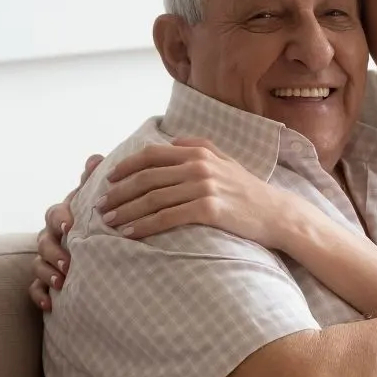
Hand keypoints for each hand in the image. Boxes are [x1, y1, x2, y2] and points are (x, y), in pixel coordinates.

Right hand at [29, 154, 102, 310]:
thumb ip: (93, 182)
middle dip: (53, 251)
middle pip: (43, 241)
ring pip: (38, 264)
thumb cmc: (94, 218)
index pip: (55, 214)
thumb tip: (96, 157)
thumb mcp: (94, 201)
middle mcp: (51, 236)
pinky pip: (35, 288)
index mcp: (64, 216)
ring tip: (63, 282)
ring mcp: (46, 258)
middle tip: (69, 262)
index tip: (71, 226)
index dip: (61, 219)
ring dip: (48, 273)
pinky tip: (50, 304)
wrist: (97, 245)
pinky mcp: (46, 279)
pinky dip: (40, 295)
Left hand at [96, 137, 290, 249]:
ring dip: (125, 211)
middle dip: (118, 193)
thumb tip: (174, 142)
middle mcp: (198, 166)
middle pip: (145, 178)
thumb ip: (200, 147)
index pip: (150, 155)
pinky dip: (144, 226)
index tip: (107, 180)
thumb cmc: (250, 191)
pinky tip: (129, 234)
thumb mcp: (227, 161)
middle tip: (99, 206)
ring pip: (152, 199)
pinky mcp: (208, 209)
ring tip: (108, 222)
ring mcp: (204, 187)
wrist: (277, 214)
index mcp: (198, 152)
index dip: (124, 167)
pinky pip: (167, 218)